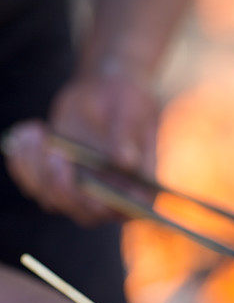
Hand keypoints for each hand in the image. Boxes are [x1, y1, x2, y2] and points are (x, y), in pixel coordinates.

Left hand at [4, 71, 159, 224]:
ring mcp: (82, 191)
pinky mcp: (57, 178)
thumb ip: (129, 134)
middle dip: (65, 188)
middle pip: (84, 213)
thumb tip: (127, 161)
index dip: (105, 207)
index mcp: (140, 187)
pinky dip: (24, 161)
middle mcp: (111, 197)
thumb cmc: (129, 99)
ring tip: (37, 134)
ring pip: (52, 198)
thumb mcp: (133, 109)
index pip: (125, 210)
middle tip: (56, 154)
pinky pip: (34, 182)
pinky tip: (29, 133)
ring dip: (37, 170)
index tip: (89, 190)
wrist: (107, 89)